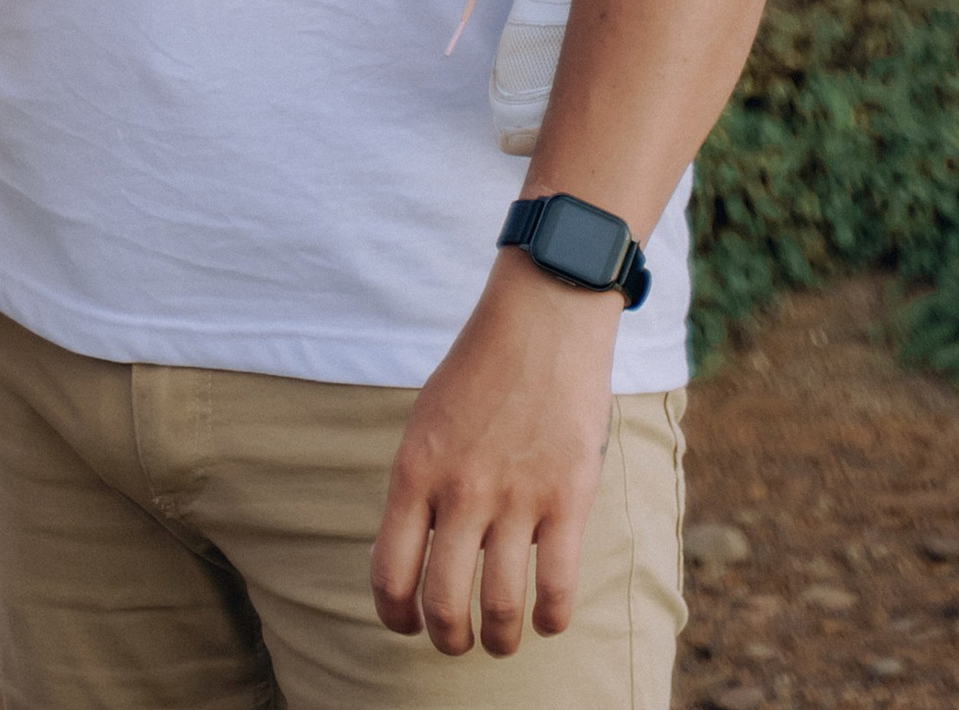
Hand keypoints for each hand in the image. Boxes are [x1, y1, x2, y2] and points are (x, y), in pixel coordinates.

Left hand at [371, 254, 617, 653]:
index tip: (407, 625)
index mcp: (415, 471)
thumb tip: (414, 558)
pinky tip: (548, 619)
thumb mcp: (426, 422)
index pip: (389, 573)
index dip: (395, 616)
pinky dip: (552, 618)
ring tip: (501, 640)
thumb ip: (419, 487)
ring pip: (500, 606)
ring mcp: (516, 496)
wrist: (541, 316)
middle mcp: (460, 491)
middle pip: (443, 603)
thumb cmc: (480, 369)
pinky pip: (557, 585)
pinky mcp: (568, 496)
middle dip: (448, 638)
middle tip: (457, 642)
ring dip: (499, 638)